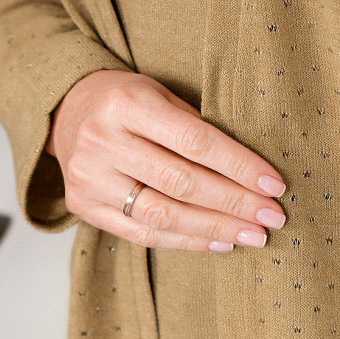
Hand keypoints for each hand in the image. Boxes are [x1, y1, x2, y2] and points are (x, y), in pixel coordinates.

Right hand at [46, 70, 285, 251]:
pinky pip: (142, 234)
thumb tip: (253, 171)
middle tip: (272, 216)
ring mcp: (89, 177)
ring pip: (162, 214)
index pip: (195, 140)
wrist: (65, 111)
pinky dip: (186, 241)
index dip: (239, 165)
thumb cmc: (127, 101)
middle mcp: (103, 140)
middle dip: (234, 203)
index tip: (274, 185)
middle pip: (181, 182)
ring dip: (215, 229)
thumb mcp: (160, 95)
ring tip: (253, 235)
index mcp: (128, 103)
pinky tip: (219, 242)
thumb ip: (197, 128)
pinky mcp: (83, 206)